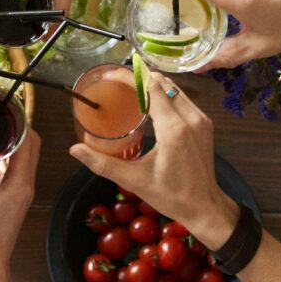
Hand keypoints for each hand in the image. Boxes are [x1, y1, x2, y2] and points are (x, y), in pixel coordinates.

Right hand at [0, 131, 38, 280]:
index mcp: (19, 184)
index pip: (29, 142)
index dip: (19, 122)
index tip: (2, 108)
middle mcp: (25, 185)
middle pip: (29, 146)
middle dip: (14, 128)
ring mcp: (20, 192)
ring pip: (21, 157)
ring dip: (7, 143)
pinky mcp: (12, 197)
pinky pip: (12, 170)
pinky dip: (1, 158)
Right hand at [66, 71, 239, 247]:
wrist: (204, 206)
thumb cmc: (171, 195)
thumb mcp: (134, 180)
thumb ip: (103, 163)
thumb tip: (75, 150)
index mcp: (174, 128)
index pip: (153, 88)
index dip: (134, 77)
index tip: (114, 75)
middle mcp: (191, 118)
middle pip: (165, 84)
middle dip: (143, 78)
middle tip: (119, 82)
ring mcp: (201, 120)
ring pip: (177, 90)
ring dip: (156, 86)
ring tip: (133, 90)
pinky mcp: (205, 125)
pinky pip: (184, 101)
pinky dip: (168, 96)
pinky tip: (153, 105)